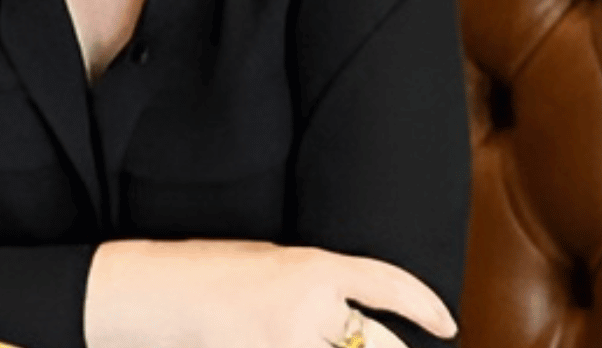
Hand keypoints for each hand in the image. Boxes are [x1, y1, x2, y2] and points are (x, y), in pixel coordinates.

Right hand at [84, 238, 457, 347]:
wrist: (154, 294)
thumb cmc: (207, 270)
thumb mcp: (267, 262)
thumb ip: (314, 289)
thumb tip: (351, 317)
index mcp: (309, 267)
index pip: (384, 282)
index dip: (422, 305)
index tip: (447, 325)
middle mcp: (308, 310)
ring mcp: (287, 346)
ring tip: (334, 345)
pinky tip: (292, 347)